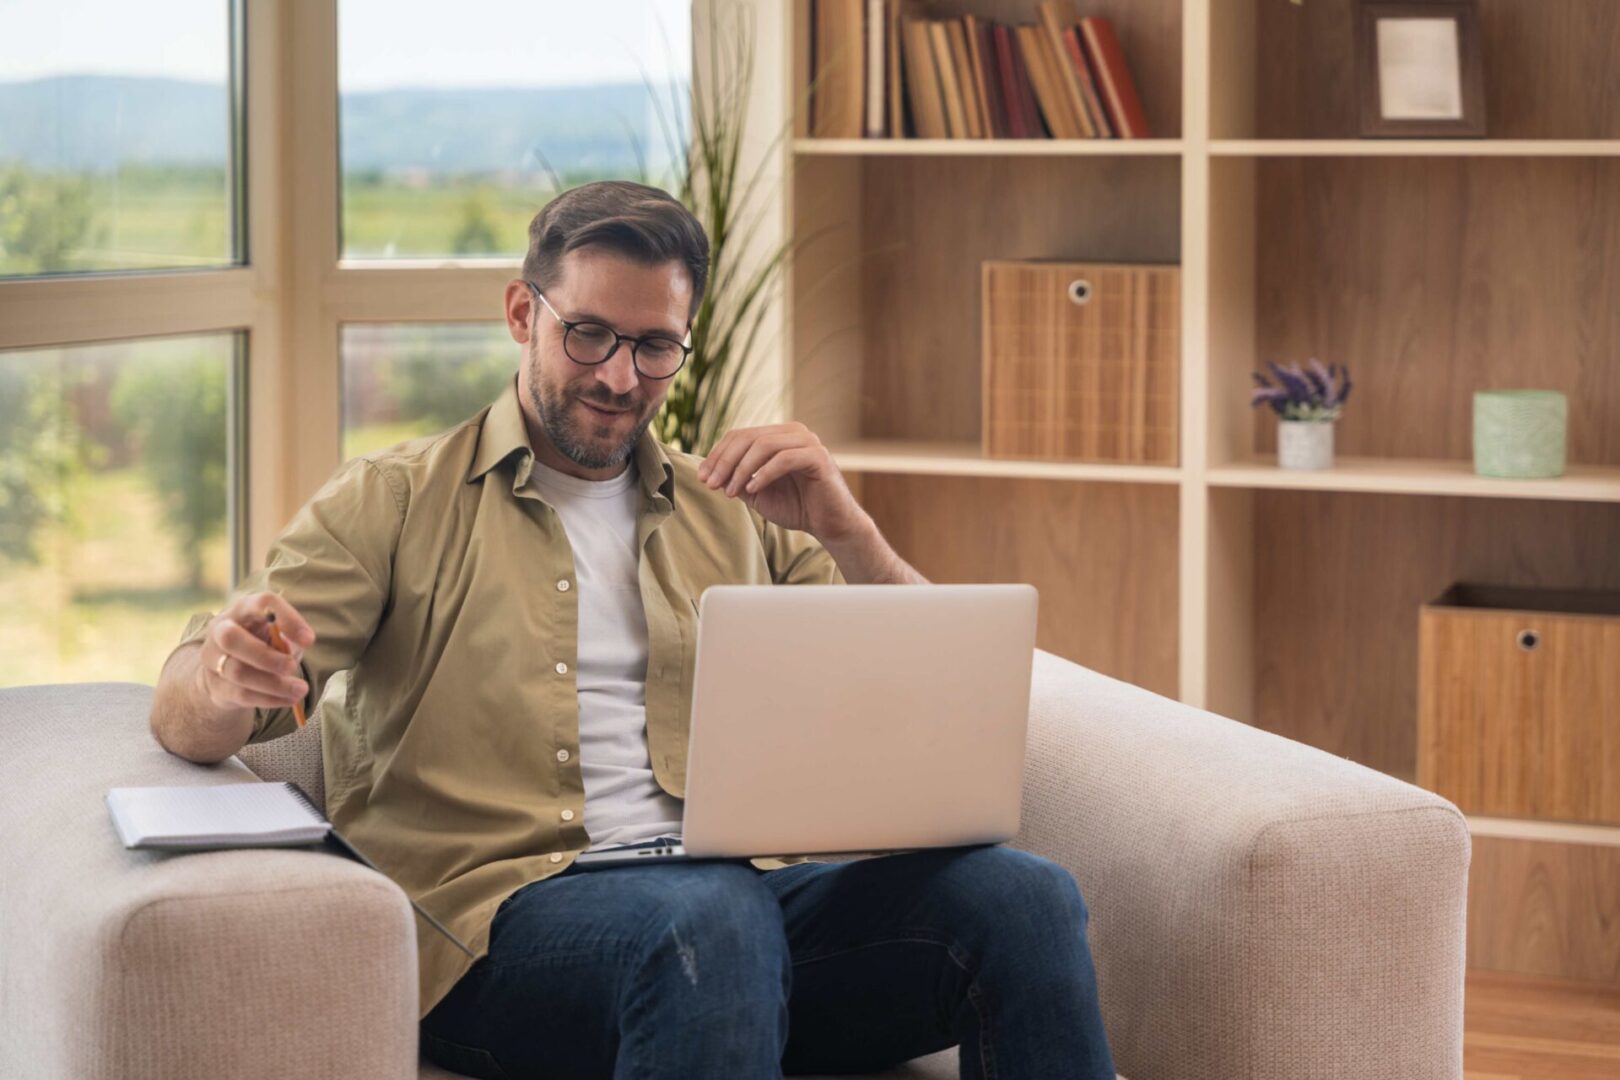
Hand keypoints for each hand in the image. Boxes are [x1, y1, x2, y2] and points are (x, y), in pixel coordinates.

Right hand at [196, 591, 315, 711]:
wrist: (230, 672)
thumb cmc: (263, 645)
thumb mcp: (278, 637)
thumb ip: (289, 638)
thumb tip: (301, 643)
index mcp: (243, 609)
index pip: (262, 604)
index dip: (287, 619)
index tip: (309, 641)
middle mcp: (220, 629)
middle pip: (232, 639)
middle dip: (265, 656)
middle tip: (292, 667)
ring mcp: (212, 657)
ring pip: (238, 672)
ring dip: (273, 683)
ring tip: (300, 690)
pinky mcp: (214, 684)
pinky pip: (241, 694)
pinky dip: (269, 698)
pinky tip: (289, 700)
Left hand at [696, 422, 868, 541]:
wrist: (830, 525)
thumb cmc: (797, 507)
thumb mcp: (757, 493)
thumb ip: (737, 479)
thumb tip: (709, 472)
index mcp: (778, 436)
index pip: (740, 435)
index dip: (717, 455)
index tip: (703, 477)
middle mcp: (793, 432)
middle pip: (748, 437)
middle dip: (724, 461)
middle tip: (711, 484)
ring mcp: (807, 442)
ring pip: (764, 445)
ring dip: (741, 469)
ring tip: (730, 491)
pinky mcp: (818, 457)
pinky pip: (784, 459)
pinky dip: (764, 473)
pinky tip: (753, 489)